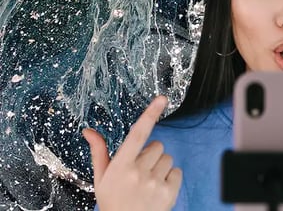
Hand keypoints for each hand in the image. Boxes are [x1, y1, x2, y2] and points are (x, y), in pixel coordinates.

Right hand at [82, 96, 181, 210]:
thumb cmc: (113, 202)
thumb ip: (99, 152)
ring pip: (168, 158)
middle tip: (139, 171)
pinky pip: (177, 172)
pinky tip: (157, 189)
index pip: (138, 133)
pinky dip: (170, 178)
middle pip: (157, 146)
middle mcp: (138, 173)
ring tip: (147, 182)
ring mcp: (155, 183)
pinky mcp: (170, 192)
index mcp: (120, 166)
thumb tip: (88, 131)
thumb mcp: (101, 178)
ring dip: (160, 166)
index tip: (162, 99)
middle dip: (150, 154)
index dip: (150, 114)